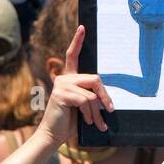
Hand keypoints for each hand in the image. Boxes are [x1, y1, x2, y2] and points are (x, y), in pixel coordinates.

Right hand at [35, 26, 115, 146]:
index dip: (77, 41)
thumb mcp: (84, 106)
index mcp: (69, 78)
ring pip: (91, 93)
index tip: (82, 27)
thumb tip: (106, 98)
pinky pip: (85, 100)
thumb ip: (91, 96)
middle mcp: (64, 78)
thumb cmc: (70, 122)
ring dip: (97, 111)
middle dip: (104, 96)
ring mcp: (61, 85)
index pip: (72, 55)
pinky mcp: (61, 94)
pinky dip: (90, 114)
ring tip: (98, 124)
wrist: (54, 135)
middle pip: (94, 78)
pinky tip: (87, 122)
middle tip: (109, 111)